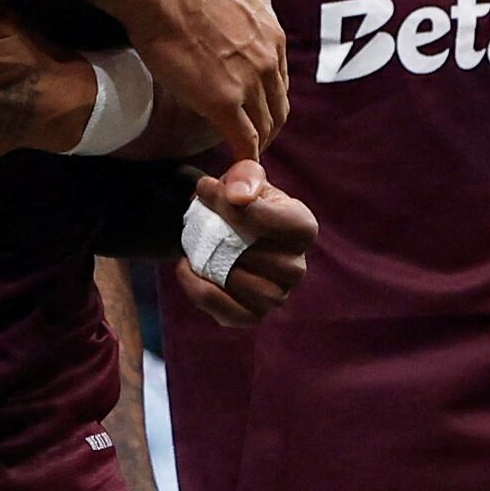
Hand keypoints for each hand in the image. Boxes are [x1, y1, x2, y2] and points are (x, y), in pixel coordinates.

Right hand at [124, 0, 285, 162]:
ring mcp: (249, 83)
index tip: (257, 108)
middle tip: (254, 141)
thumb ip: (241, 13)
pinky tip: (236, 169)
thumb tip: (230, 17)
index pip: (280, 78)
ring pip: (264, 127)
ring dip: (257, 146)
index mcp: (272, 34)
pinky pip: (244, 141)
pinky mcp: (225, 103)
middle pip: (278, 106)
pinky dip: (244, 159)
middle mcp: (269, 60)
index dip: (270, 98)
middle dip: (269, 127)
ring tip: (243, 159)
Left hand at [171, 160, 314, 328]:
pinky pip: (231, 314)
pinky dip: (203, 293)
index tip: (207, 191)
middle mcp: (296, 267)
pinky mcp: (251, 314)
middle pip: (270, 261)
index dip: (248, 212)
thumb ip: (245, 177)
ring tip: (194, 247)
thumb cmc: (238, 199)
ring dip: (217, 269)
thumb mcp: (243, 176)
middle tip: (197, 218)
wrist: (222, 228)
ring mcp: (276, 295)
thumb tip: (238, 198)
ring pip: (253, 291)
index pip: (288, 225)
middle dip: (227, 240)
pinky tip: (186, 269)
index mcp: (303, 228)